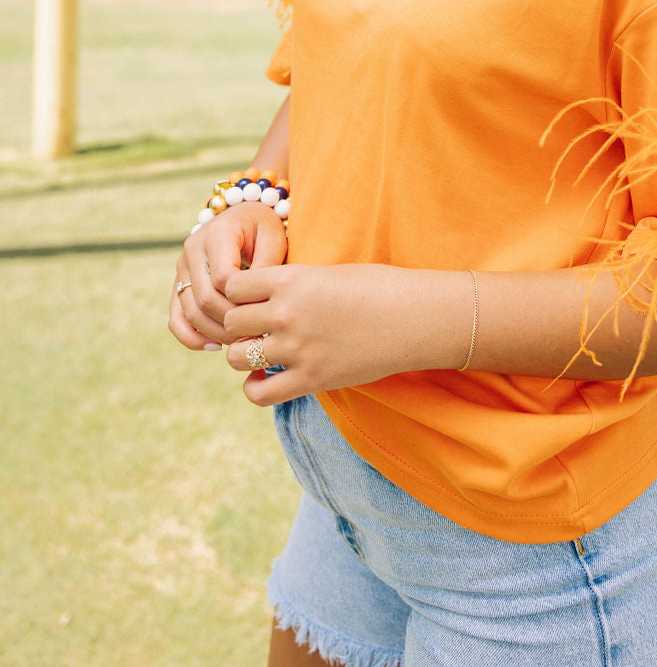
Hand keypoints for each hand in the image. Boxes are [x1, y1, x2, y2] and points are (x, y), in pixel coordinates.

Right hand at [168, 203, 287, 351]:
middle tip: (256, 336)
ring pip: (190, 311)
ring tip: (242, 343)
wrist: (245, 218)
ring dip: (215, 332)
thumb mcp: (273, 239)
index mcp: (217, 233)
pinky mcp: (179, 284)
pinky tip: (214, 346)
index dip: (243, 301)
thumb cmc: (264, 229)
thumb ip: (266, 266)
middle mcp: (192, 248)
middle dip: (231, 322)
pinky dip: (192, 337)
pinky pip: (176, 318)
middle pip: (205, 297)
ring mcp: (182, 267)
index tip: (265, 313)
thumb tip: (257, 301)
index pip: (223, 277)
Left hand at [220, 262, 448, 405]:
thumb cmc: (378, 287)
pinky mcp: (311, 380)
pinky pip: (259, 393)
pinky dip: (255, 388)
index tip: (251, 299)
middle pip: (230, 323)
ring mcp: (297, 349)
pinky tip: (266, 379)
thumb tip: (263, 294)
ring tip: (261, 352)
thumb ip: (292, 283)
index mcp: (291, 279)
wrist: (416, 317)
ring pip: (237, 357)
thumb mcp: (329, 272)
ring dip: (245, 355)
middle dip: (238, 326)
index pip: (232, 286)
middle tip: (254, 328)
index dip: (239, 293)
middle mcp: (287, 313)